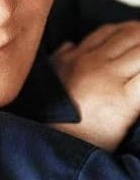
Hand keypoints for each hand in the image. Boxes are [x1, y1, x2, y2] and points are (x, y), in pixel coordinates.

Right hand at [50, 21, 139, 150]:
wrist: (49, 149)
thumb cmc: (52, 121)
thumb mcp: (49, 82)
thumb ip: (61, 60)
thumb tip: (70, 45)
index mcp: (75, 58)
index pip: (109, 32)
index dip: (128, 30)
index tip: (137, 35)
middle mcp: (93, 63)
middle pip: (130, 36)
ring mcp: (108, 79)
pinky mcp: (124, 100)